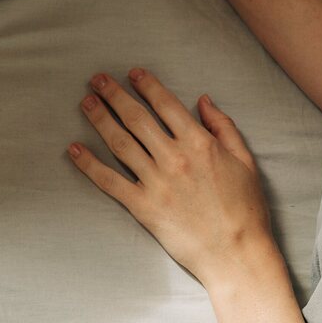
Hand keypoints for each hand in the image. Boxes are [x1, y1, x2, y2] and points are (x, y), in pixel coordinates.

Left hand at [68, 68, 277, 289]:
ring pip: (120, 144)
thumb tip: (203, 101)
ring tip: (86, 103)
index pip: (167, 106)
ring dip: (100, 120)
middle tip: (97, 79)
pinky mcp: (142, 207)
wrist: (236, 250)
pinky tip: (75, 150)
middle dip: (115, 95)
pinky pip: (110, 181)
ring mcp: (156, 182)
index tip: (133, 73)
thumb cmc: (246, 206)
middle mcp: (174, 158)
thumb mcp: (245, 159)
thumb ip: (224, 127)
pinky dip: (89, 165)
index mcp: (200, 143)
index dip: (148, 86)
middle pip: (137, 119)